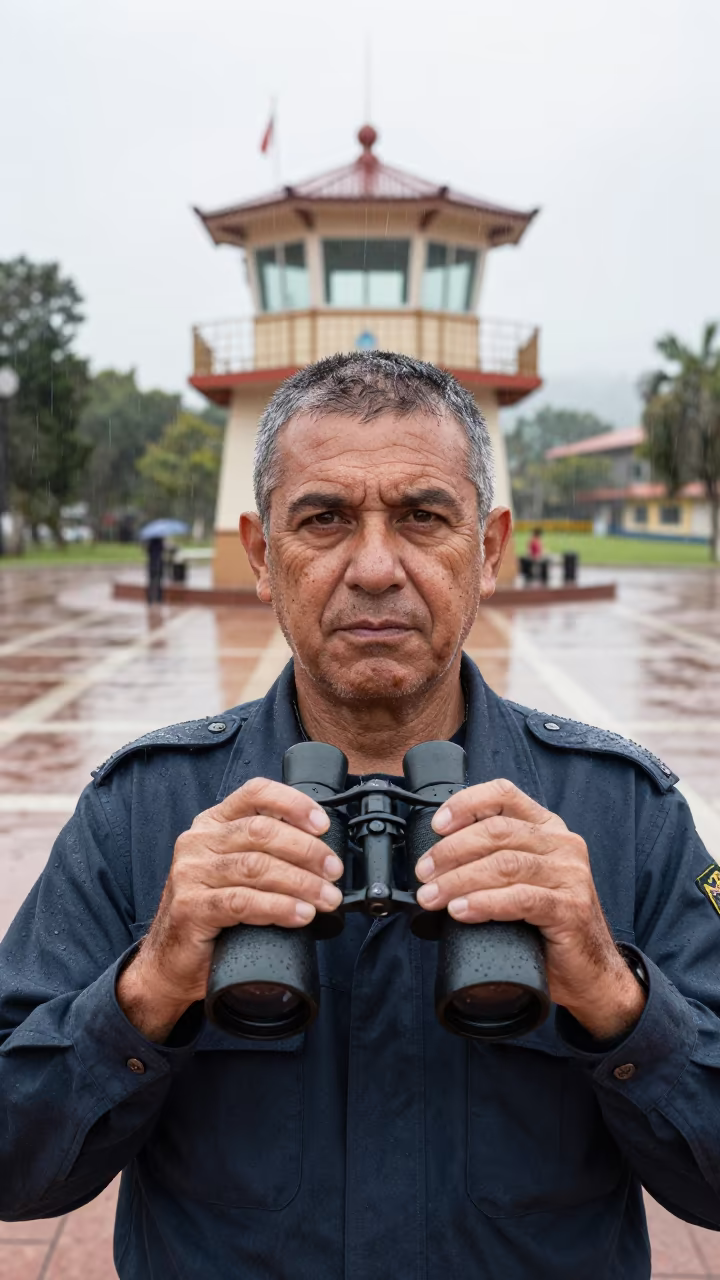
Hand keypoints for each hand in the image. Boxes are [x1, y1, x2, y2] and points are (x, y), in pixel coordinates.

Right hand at [117, 778, 339, 1040]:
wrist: (170, 962)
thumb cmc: (212, 914)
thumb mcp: (236, 871)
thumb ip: (265, 852)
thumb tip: (322, 855)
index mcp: (212, 823)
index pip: (255, 793)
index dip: (294, 804)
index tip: (323, 825)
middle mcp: (198, 841)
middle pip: (261, 831)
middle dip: (306, 851)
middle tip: (334, 872)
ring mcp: (190, 874)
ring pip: (256, 867)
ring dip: (301, 883)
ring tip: (326, 899)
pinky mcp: (190, 907)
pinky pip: (242, 902)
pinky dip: (278, 907)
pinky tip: (300, 914)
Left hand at [414, 779, 645, 1040]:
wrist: (590, 972)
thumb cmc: (546, 926)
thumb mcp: (521, 880)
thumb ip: (492, 860)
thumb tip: (435, 861)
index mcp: (548, 828)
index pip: (504, 794)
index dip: (466, 803)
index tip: (436, 826)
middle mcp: (563, 844)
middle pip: (498, 831)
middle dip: (451, 851)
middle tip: (424, 873)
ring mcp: (571, 875)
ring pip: (505, 864)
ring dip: (459, 879)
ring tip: (432, 896)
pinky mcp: (571, 908)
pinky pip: (521, 899)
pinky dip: (485, 903)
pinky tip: (461, 911)